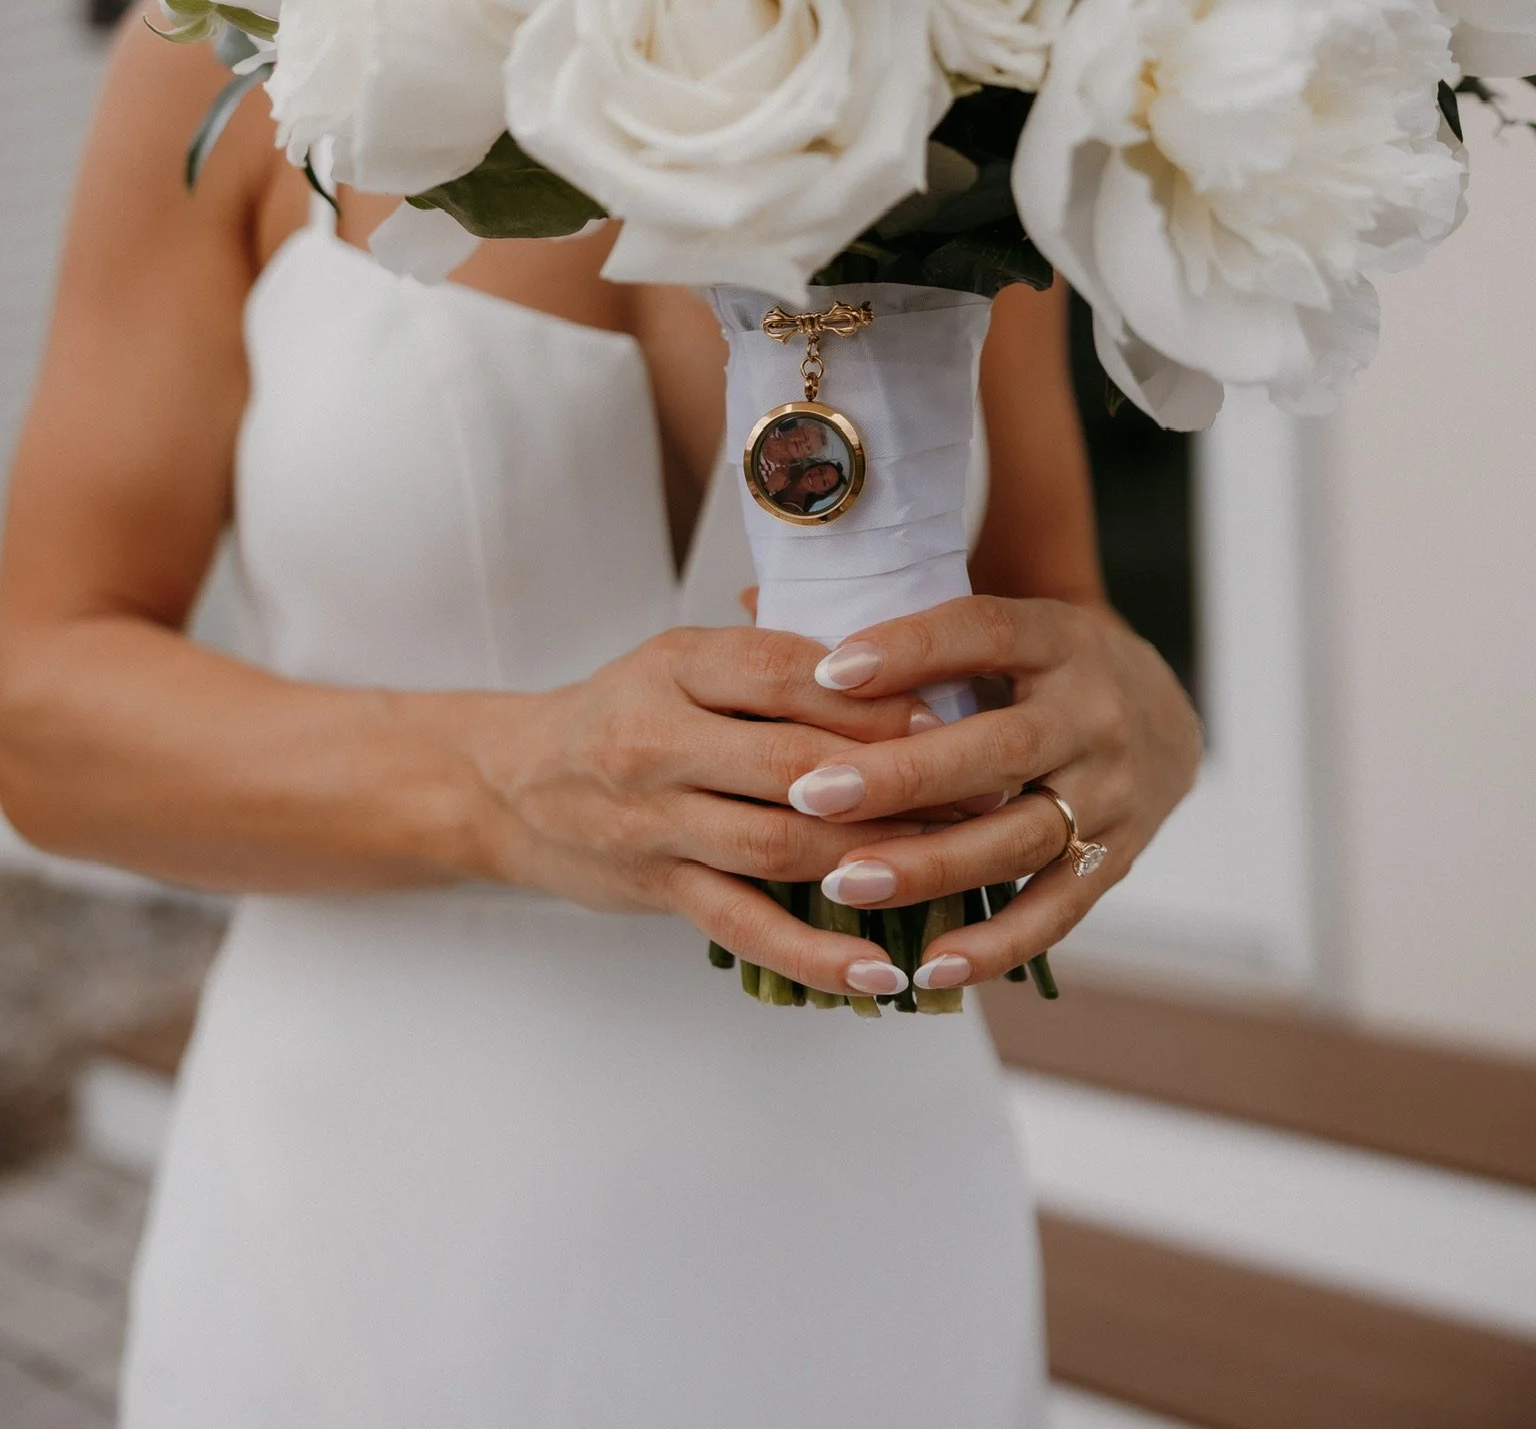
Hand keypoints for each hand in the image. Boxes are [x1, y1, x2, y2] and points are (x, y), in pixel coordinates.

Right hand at [462, 627, 938, 999]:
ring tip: (956, 869)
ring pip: (781, 845)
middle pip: (796, 762)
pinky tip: (882, 974)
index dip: (873, 696)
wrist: (512, 783)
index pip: (787, 672)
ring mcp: (656, 820)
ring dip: (875, 860)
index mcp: (676, 663)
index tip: (949, 712)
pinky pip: (747, 926)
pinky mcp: (659, 888)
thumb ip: (771, 663)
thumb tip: (904, 668)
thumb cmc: (623, 712)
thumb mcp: (682, 661)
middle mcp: (659, 738)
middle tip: (982, 793)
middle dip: (898, 782)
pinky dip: (818, 955)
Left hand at [778, 595, 1201, 988]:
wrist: (1166, 713)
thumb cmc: (1040, 666)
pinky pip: (1054, 912)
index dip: (907, 651)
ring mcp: (1111, 792)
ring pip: (1017, 836)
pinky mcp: (1117, 861)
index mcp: (1058, 635)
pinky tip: (929, 966)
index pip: (982, 631)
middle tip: (809, 794)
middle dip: (899, 777)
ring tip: (845, 882)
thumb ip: (889, 621)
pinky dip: (994, 945)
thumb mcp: (994, 625)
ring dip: (930, 865)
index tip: (825, 671)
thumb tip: (748, 606)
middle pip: (994, 747)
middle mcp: (1093, 711)